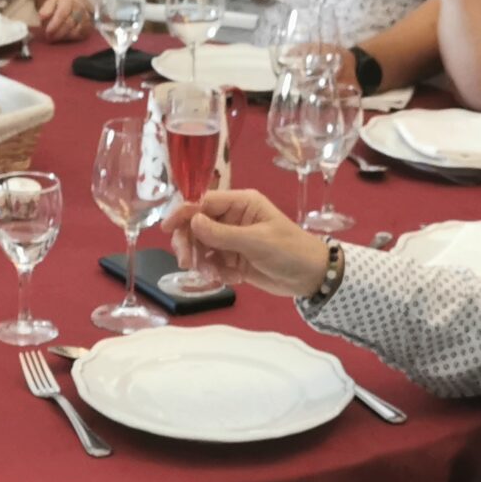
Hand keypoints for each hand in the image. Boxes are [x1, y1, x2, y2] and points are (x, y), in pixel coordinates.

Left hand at [35, 0, 91, 41]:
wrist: (74, 5)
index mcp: (69, 0)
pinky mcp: (88, 27)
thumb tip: (41, 16)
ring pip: (75, 31)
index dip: (54, 24)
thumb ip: (46, 9)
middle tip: (49, 37)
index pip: (62, 13)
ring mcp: (86, 17)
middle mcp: (80, 8)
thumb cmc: (60, 5)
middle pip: (69, 23)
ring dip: (63, 36)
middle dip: (58, 32)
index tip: (47, 31)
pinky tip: (63, 38)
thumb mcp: (51, 3)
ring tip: (55, 38)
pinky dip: (70, 38)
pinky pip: (80, 35)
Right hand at [158, 190, 328, 298]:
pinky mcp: (233, 259)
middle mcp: (233, 218)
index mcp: (241, 204)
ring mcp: (232, 240)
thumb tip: (192, 221)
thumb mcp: (257, 241)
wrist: (312, 278)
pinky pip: (211, 263)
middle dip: (189, 243)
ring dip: (201, 262)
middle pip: (197, 225)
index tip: (167, 228)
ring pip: (201, 247)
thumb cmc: (290, 251)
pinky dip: (214, 272)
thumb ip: (222, 233)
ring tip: (213, 275)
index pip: (204, 202)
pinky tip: (228, 279)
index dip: (184, 213)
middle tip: (187, 262)